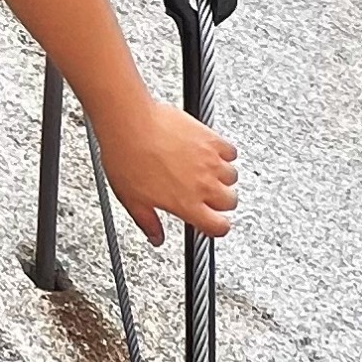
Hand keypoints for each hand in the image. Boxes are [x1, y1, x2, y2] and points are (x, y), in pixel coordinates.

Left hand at [93, 95, 237, 246]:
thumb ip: (148, 223)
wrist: (130, 124)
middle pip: (230, 202)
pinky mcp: (211, 139)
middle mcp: (204, 185)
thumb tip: (155, 237)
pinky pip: (231, 151)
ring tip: (204, 172)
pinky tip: (208, 153)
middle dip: (220, 202)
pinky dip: (224, 154)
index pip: (219, 227)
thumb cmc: (128, 159)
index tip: (210, 223)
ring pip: (232, 177)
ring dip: (222, 177)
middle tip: (204, 195)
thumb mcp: (132, 201)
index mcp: (187, 205)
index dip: (217, 227)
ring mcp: (210, 161)